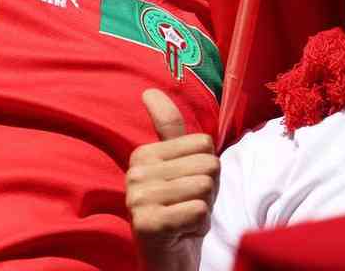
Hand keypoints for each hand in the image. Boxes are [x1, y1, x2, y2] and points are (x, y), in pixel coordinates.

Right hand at [126, 89, 219, 270]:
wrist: (167, 260)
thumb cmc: (179, 211)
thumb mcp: (180, 167)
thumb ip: (169, 129)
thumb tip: (149, 91)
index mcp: (143, 154)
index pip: (203, 144)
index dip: (207, 169)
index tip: (187, 187)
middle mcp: (135, 172)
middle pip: (207, 165)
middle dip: (209, 192)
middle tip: (188, 206)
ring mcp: (138, 198)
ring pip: (204, 188)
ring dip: (204, 210)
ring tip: (185, 219)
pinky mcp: (147, 224)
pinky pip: (198, 211)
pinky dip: (199, 226)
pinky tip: (182, 233)